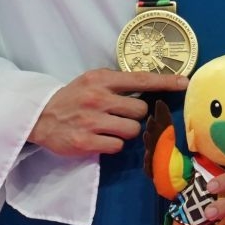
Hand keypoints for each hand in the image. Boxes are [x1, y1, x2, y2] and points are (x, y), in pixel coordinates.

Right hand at [28, 69, 187, 156]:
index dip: (165, 82)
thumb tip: (150, 87)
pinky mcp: (86, 142)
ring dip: (125, 131)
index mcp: (101, 79)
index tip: (184, 83)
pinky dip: (113, 145)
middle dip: (135, 115)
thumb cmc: (72, 98)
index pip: (140, 79)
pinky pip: (117, 146)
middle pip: (140, 109)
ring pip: (131, 129)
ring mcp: (91, 121)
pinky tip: (100, 139)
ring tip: (108, 128)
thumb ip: (117, 83)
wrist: (39, 117)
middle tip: (118, 115)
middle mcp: (98, 98)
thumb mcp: (91, 81)